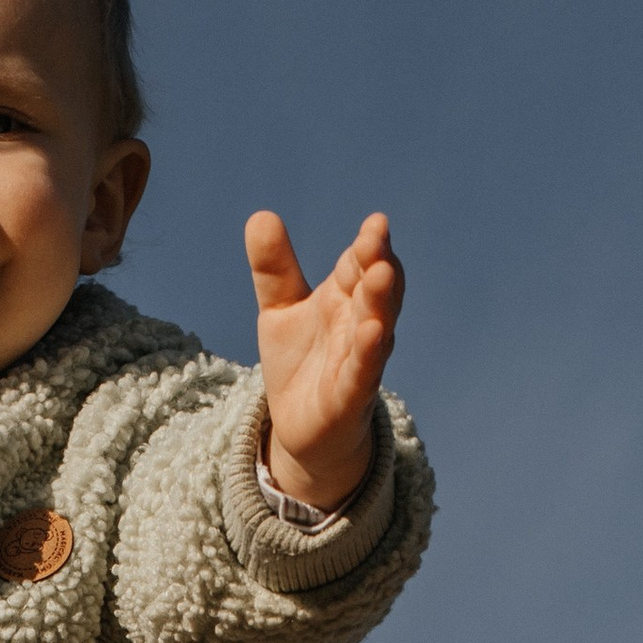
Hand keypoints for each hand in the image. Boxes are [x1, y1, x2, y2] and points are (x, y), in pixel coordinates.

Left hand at [246, 207, 402, 509]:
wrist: (299, 427)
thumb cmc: (299, 362)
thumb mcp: (279, 310)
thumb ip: (273, 268)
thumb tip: (261, 216)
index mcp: (345, 298)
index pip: (360, 265)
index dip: (368, 246)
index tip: (376, 223)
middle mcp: (359, 325)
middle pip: (375, 291)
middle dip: (379, 265)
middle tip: (377, 238)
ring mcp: (360, 361)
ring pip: (377, 328)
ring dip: (380, 302)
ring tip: (381, 274)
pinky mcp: (350, 398)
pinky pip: (363, 373)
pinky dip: (368, 353)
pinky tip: (373, 331)